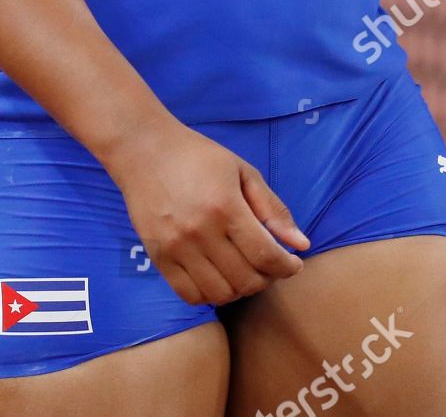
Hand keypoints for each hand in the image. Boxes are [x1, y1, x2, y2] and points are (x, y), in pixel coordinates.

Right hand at [103, 116, 309, 305]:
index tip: (293, 264)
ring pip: (220, 294)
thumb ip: (272, 208)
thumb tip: (301, 245)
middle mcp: (201, 232)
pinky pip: (190, 296)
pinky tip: (217, 276)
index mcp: (226, 206)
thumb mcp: (242, 171)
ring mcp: (177, 248)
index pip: (266, 256)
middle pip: (246, 280)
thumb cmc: (198, 156)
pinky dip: (210, 295)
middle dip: (267, 279)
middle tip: (269, 266)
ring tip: (244, 271)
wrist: (144, 150)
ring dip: (240, 289)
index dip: (287, 267)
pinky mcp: (158, 257)